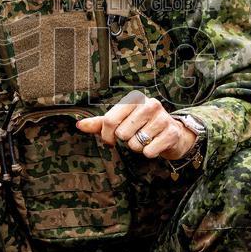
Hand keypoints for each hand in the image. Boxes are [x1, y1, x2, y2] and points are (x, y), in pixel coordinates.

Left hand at [76, 93, 196, 160]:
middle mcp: (149, 104)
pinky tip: (155, 144)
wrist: (172, 133)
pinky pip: (149, 151)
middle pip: (122, 134)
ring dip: (138, 147)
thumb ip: (99, 123)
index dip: (106, 135)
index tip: (110, 140)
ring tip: (146, 138)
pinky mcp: (171, 133)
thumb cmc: (141, 125)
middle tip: (135, 135)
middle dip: (126, 140)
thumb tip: (79, 125)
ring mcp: (162, 118)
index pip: (109, 121)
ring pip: (135, 144)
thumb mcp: (120, 121)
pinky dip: (149, 153)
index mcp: (134, 98)